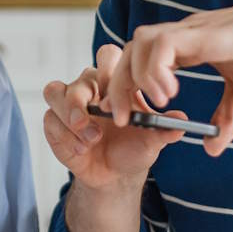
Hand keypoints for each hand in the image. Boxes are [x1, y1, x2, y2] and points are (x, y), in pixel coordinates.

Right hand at [42, 44, 183, 189]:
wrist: (115, 175)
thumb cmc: (133, 148)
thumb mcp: (152, 140)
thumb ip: (164, 129)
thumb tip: (182, 121)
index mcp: (115, 81)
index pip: (107, 56)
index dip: (111, 70)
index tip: (122, 96)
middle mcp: (89, 87)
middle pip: (81, 74)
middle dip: (89, 94)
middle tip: (101, 114)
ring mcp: (68, 104)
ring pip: (55, 91)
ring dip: (72, 114)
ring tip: (92, 138)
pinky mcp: (54, 123)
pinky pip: (50, 120)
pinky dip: (66, 136)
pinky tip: (83, 149)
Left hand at [109, 0, 232, 153]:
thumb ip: (227, 119)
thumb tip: (212, 148)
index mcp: (191, 46)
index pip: (142, 59)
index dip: (128, 87)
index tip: (130, 117)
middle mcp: (186, 34)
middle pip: (130, 50)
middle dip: (119, 86)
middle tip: (124, 120)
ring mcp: (194, 29)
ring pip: (139, 42)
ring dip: (137, 77)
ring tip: (157, 105)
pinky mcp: (205, 32)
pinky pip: (162, 44)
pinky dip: (157, 69)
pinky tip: (171, 93)